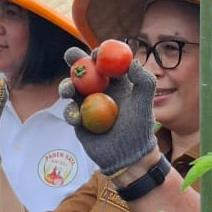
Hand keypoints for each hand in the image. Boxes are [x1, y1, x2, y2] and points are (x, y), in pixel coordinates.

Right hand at [59, 46, 156, 175]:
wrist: (128, 157)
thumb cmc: (140, 129)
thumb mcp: (145, 104)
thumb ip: (145, 81)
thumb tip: (133, 62)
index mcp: (115, 81)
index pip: (104, 62)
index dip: (99, 54)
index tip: (96, 54)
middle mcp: (99, 89)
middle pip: (83, 69)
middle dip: (74, 59)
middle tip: (70, 56)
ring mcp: (86, 103)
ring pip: (71, 88)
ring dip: (66, 85)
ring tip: (68, 91)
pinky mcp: (78, 119)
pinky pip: (69, 111)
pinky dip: (69, 112)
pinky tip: (75, 119)